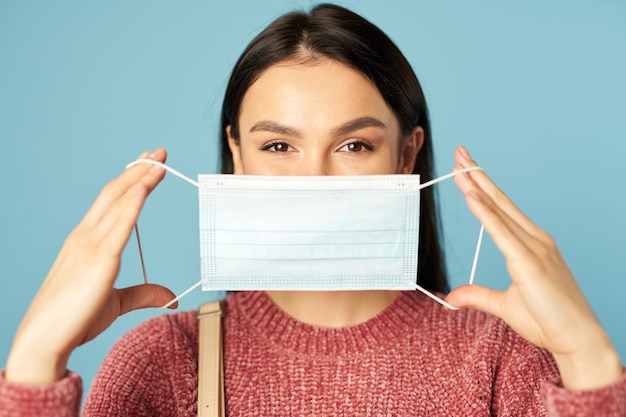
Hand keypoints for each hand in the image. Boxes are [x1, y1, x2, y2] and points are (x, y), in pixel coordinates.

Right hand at [6, 149, 176, 385]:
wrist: (45, 340)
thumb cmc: (74, 320)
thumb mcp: (116, 302)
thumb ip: (143, 294)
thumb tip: (170, 297)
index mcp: (87, 242)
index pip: (112, 202)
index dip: (131, 181)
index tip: (148, 165)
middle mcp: (86, 236)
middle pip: (115, 193)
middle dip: (139, 170)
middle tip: (159, 153)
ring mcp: (90, 245)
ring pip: (118, 202)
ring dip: (141, 178)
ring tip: (159, 160)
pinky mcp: (98, 259)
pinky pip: (118, 225)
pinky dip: (132, 204)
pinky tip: (144, 186)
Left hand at [446, 146, 621, 389]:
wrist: (579, 341)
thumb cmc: (549, 321)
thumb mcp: (504, 305)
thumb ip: (477, 296)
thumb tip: (451, 297)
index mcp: (531, 245)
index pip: (501, 209)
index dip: (482, 187)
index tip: (465, 169)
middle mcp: (535, 239)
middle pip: (499, 201)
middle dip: (477, 175)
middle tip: (459, 152)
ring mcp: (535, 247)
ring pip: (499, 210)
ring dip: (477, 186)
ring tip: (460, 165)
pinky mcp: (530, 262)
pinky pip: (501, 232)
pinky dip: (485, 213)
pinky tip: (472, 196)